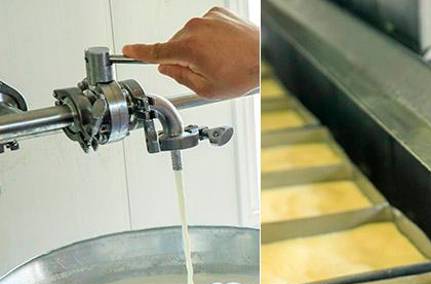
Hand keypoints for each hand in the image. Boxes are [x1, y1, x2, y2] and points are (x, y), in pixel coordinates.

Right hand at [123, 7, 258, 98]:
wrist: (266, 57)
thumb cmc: (243, 73)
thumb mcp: (208, 89)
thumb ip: (182, 78)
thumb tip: (167, 68)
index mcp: (188, 48)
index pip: (156, 52)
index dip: (139, 52)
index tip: (128, 50)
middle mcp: (195, 28)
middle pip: (177, 46)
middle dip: (186, 60)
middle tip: (209, 71)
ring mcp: (206, 18)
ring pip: (191, 37)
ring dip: (200, 49)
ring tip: (223, 60)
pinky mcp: (218, 13)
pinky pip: (205, 28)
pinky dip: (211, 38)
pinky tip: (226, 49)